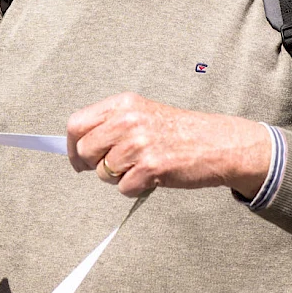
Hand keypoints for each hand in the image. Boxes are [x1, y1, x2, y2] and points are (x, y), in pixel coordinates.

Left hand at [65, 92, 271, 198]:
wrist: (219, 144)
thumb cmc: (180, 132)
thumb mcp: (142, 114)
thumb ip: (111, 125)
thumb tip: (77, 147)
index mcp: (123, 104)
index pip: (76, 124)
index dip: (72, 145)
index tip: (78, 158)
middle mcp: (128, 120)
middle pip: (85, 150)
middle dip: (94, 164)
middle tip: (113, 167)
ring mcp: (139, 144)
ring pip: (103, 172)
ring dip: (118, 177)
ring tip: (140, 167)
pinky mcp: (151, 167)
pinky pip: (123, 188)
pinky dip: (135, 188)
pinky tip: (151, 176)